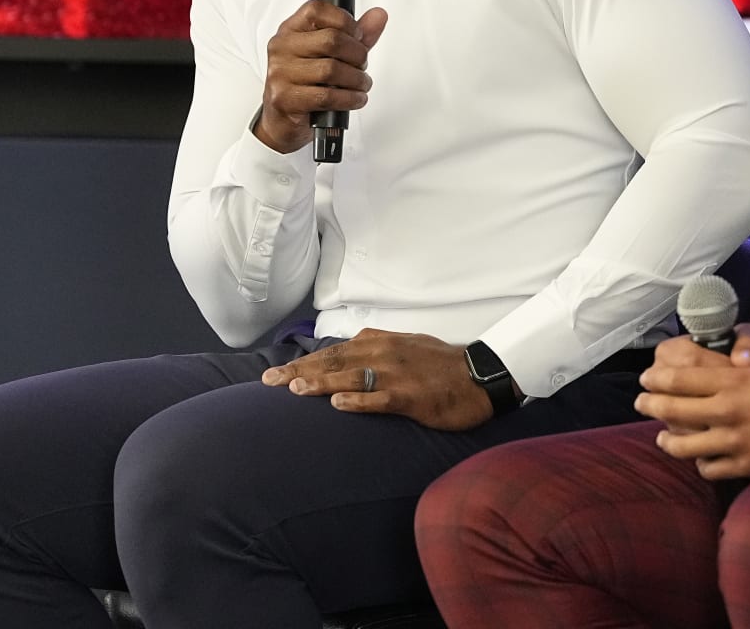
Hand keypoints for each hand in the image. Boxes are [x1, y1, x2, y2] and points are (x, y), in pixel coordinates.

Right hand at [254, 0, 388, 153]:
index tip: (357, 36)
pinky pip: (327, 96)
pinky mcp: (284, 99)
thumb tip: (379, 16)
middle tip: (361, 66)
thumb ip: (357, 35)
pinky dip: (350, 98)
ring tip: (360, 84)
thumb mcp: (332, 55)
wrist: (283, 121)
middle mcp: (281, 48)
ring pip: (332, 69)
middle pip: (331, 40)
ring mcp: (280, 73)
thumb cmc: (306, 84)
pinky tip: (355, 98)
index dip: (346, 21)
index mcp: (290, 30)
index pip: (317, 9)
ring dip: (357, 80)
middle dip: (358, 55)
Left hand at [262, 328, 495, 430]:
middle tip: (268, 381)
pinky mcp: (411, 397)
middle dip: (299, 371)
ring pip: (352, 377)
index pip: (334, 351)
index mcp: (382, 342)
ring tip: (294, 390)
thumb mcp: (407, 346)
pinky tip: (337, 406)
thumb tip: (346, 356)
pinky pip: (380, 399)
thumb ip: (376, 349)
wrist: (481, 376)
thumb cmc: (443, 365)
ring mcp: (398, 375)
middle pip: (334, 362)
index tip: (277, 372)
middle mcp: (385, 354)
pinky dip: (358, 401)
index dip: (304, 361)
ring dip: (321, 383)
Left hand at [635, 307, 749, 479]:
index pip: (681, 379)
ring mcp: (736, 442)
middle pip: (673, 410)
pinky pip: (710, 468)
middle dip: (651, 405)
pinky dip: (700, 463)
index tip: (646, 378)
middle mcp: (730, 412)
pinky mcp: (748, 465)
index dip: (657, 378)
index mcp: (736, 381)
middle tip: (641, 402)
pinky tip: (700, 458)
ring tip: (663, 438)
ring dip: (669, 440)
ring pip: (685, 445)